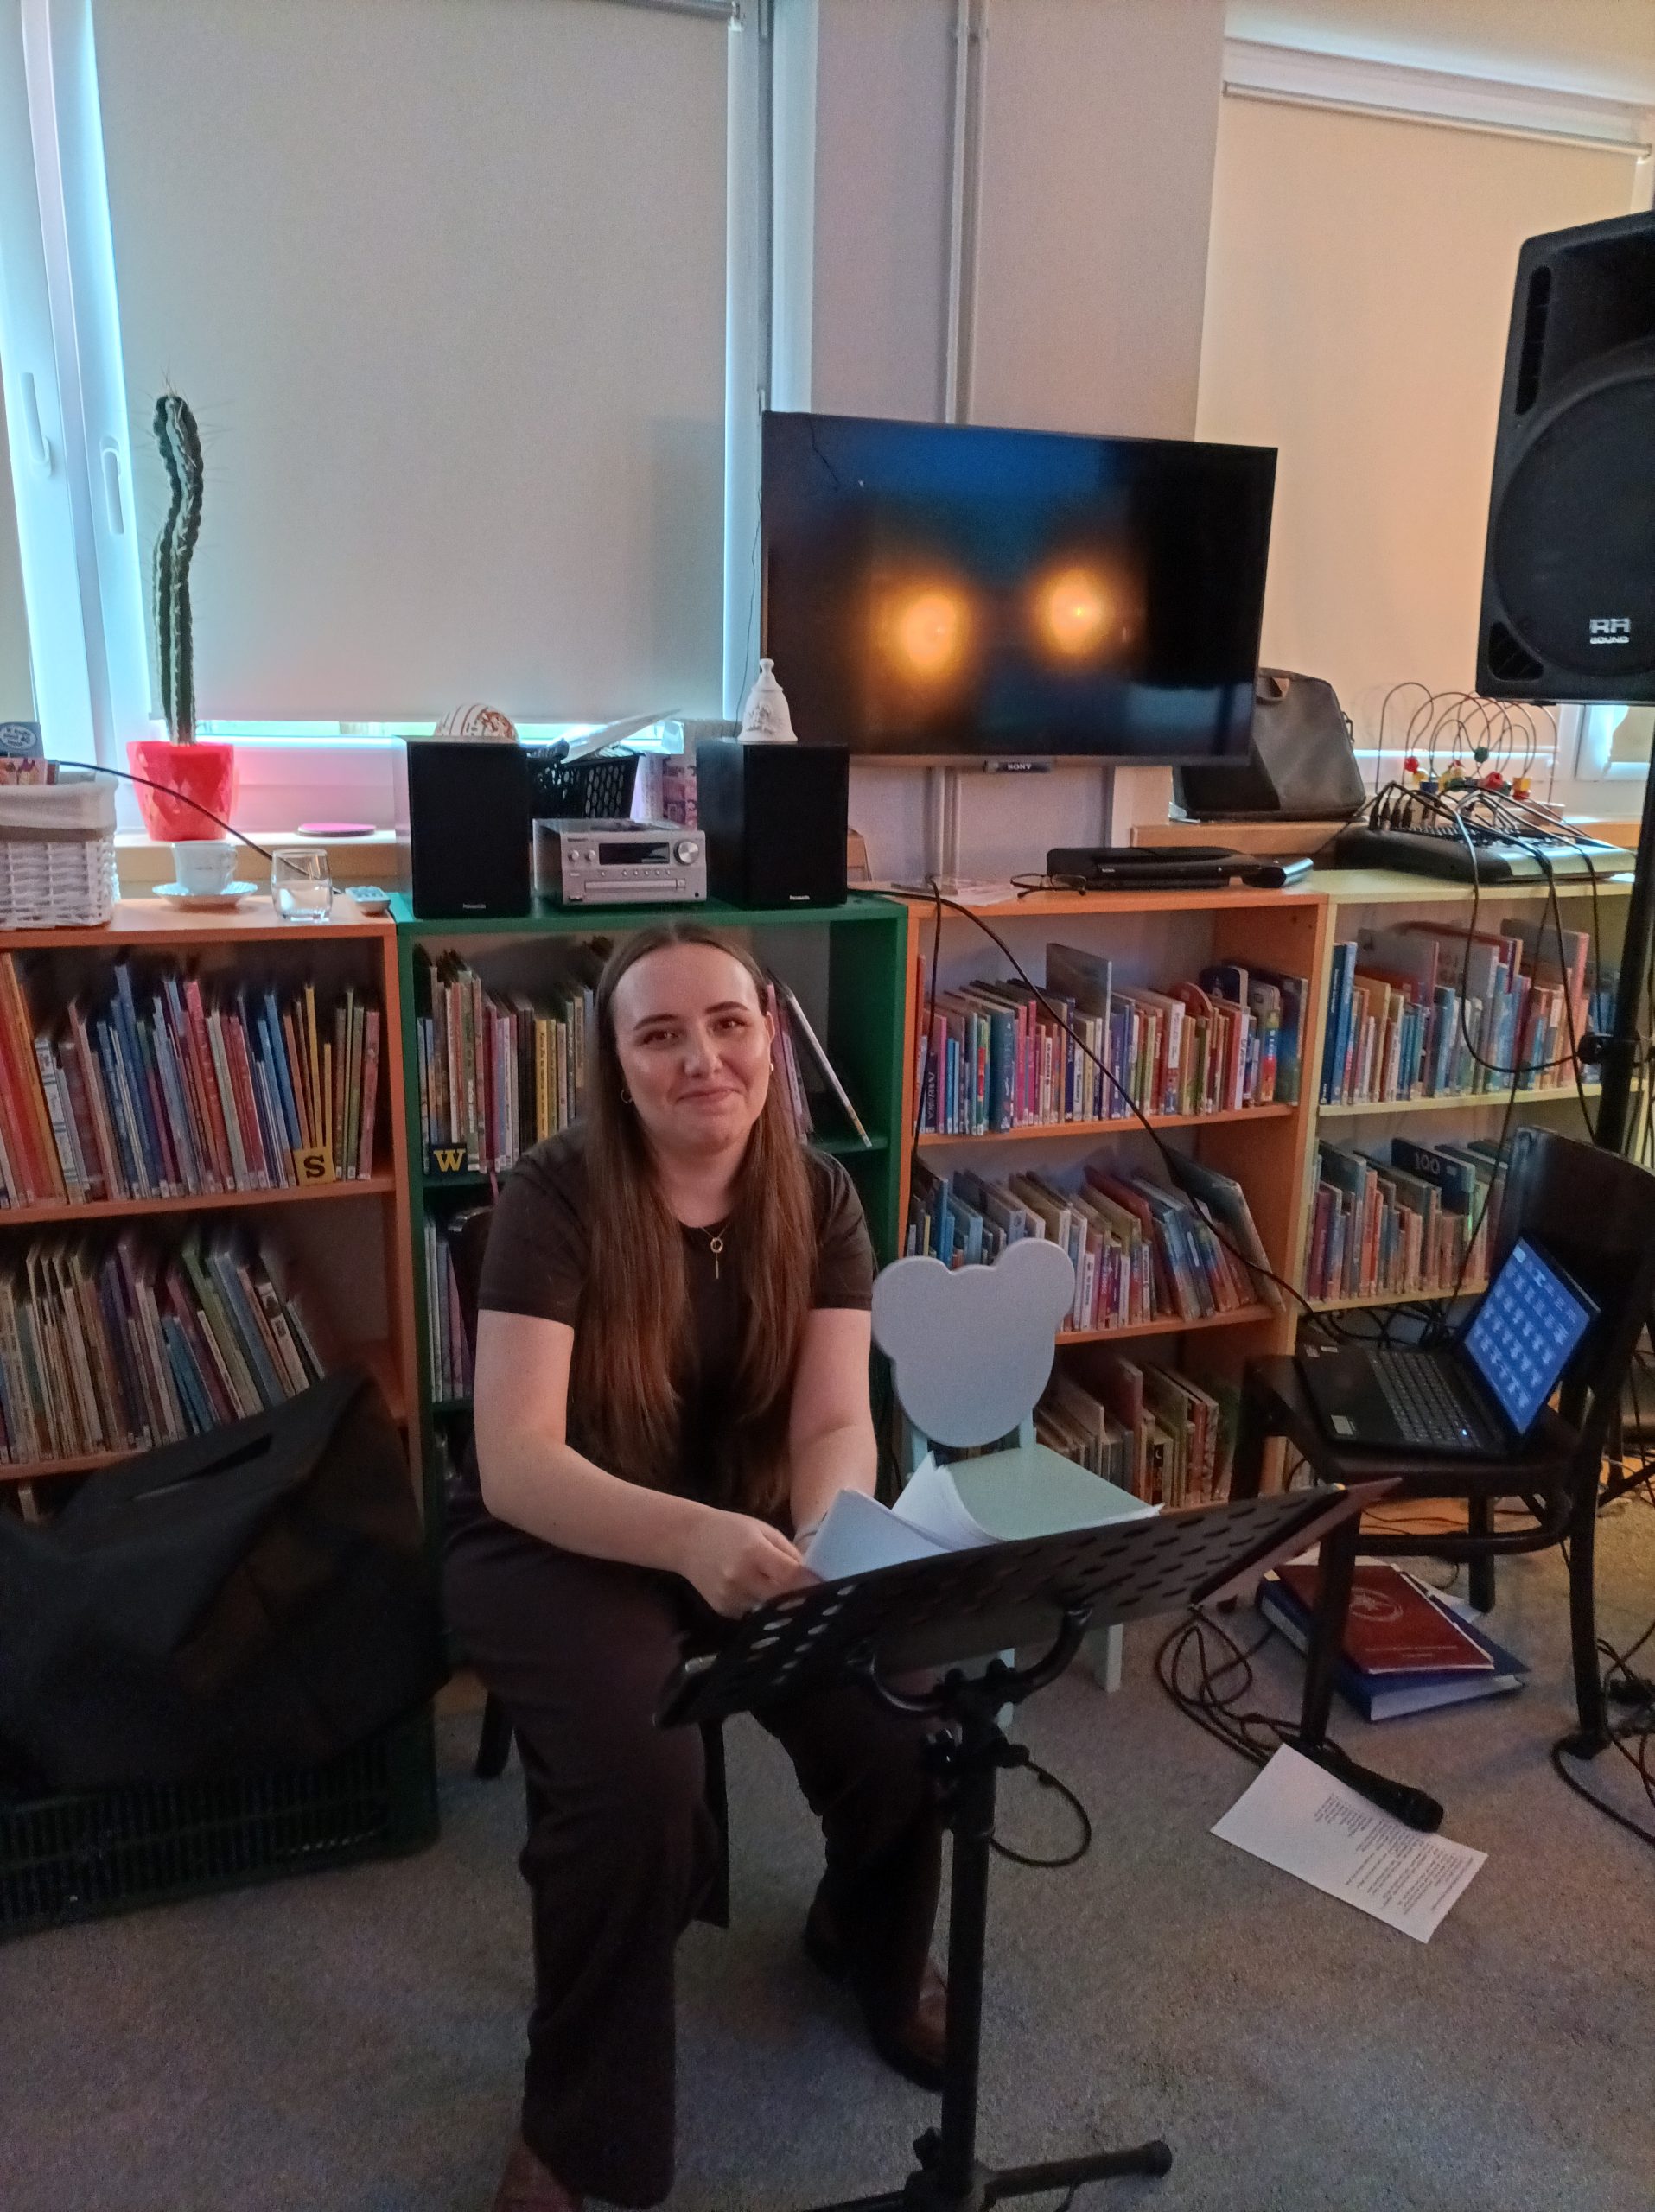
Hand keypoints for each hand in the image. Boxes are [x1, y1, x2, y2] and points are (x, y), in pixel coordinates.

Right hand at [682, 1509, 813, 1617]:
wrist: (687, 1540)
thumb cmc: (730, 1529)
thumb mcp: (763, 1530)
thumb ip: (788, 1554)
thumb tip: (813, 1576)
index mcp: (754, 1552)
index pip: (790, 1576)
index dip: (812, 1585)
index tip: (830, 1589)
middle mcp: (741, 1578)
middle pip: (782, 1599)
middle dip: (801, 1600)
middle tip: (819, 1601)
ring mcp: (730, 1597)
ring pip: (769, 1611)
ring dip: (782, 1606)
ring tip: (794, 1600)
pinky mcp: (723, 1610)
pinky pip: (753, 1613)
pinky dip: (762, 1607)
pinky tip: (762, 1595)